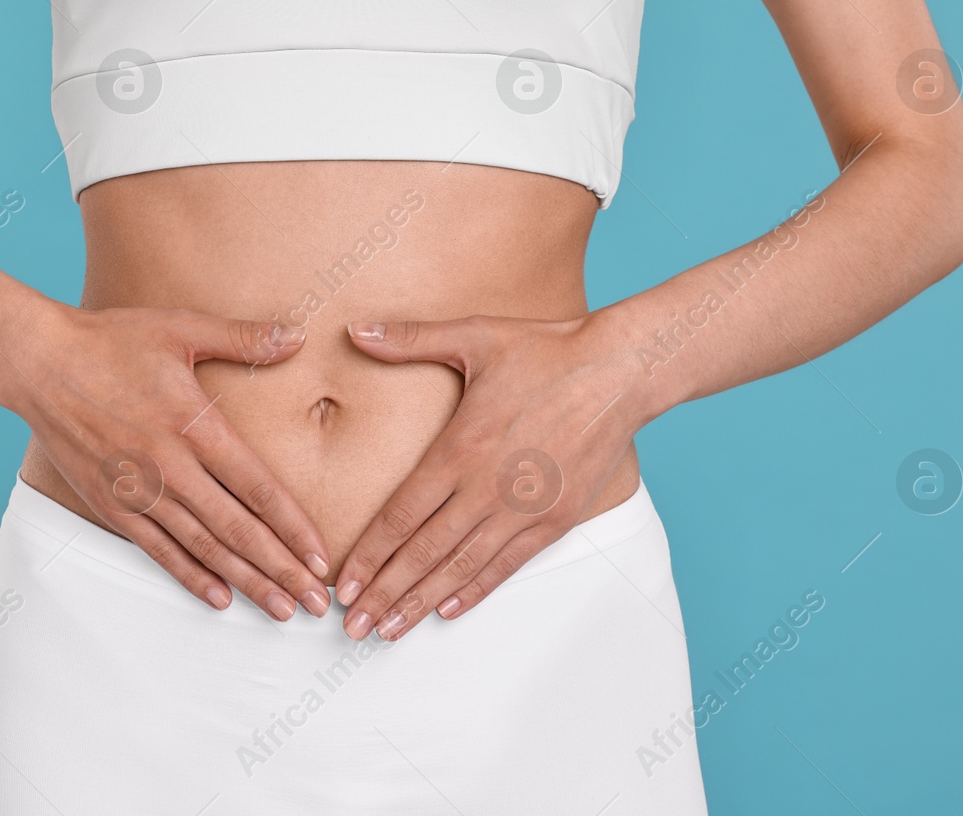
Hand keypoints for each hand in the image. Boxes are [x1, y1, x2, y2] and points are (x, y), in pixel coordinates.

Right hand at [0, 302, 332, 620]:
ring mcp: (140, 492)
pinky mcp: (112, 505)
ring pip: (203, 548)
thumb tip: (299, 337)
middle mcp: (171, 468)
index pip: (258, 489)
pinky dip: (191, 576)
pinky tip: (220, 598)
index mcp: (195, 426)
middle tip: (315, 603)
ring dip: (246, 582)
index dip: (294, 528)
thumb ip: (244, 338)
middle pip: (238, 530)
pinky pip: (159, 550)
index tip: (322, 558)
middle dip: (282, 570)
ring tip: (280, 609)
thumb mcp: (181, 328)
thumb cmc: (112, 341)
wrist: (39, 363)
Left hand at [333, 311, 647, 640]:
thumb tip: (355, 329)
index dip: (369, 556)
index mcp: (459, 449)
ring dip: (422, 602)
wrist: (619, 371)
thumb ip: (410, 339)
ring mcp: (522, 509)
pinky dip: (475, 590)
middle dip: (384, 594)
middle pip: (423, 553)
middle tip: (352, 627)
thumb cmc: (544, 350)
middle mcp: (486, 487)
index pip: (400, 516)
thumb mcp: (474, 335)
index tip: (343, 586)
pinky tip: (448, 609)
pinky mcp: (555, 519)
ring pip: (461, 567)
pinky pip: (507, 564)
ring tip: (389, 632)